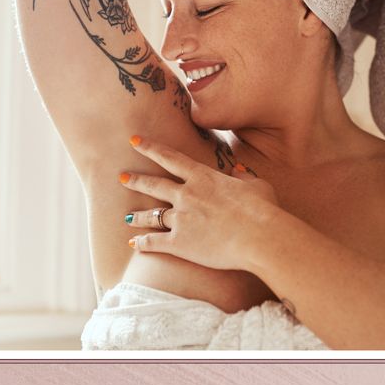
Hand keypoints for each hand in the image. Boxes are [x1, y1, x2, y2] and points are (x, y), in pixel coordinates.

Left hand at [120, 134, 278, 271]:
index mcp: (203, 177)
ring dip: (137, 215)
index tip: (133, 141)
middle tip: (121, 176)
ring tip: (126, 215)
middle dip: (135, 179)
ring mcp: (181, 219)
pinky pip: (154, 242)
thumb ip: (243, 177)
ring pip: (151, 215)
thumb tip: (238, 171)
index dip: (150, 148)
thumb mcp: (257, 185)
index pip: (170, 158)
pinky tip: (134, 244)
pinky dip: (143, 243)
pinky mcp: (179, 243)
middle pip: (154, 184)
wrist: (259, 238)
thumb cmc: (263, 210)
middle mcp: (187, 195)